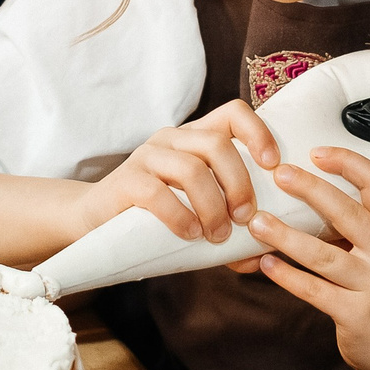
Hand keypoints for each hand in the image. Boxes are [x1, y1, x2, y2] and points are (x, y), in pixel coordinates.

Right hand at [78, 99, 278, 246]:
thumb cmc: (157, 219)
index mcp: (195, 139)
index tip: (272, 166)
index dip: (258, 134)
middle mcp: (172, 140)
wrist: (97, 222)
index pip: (234, 113)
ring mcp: (147, 156)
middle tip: (245, 218)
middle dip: (239, 184)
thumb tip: (259, 255)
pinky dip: (181, 218)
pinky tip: (190, 235)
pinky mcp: (126, 181)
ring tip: (217, 235)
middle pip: (218, 144)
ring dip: (213, 207)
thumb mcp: (198, 216)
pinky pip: (158, 194)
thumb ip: (230, 231)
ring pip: (192, 169)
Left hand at [244, 148, 369, 369]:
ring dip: (287, 237)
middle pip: (349, 213)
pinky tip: (264, 264)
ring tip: (257, 223)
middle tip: (280, 174)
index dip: (348, 163)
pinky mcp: (355, 314)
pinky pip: (314, 290)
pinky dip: (287, 276)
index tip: (316, 152)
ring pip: (324, 255)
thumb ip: (356, 225)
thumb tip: (304, 191)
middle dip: (311, 190)